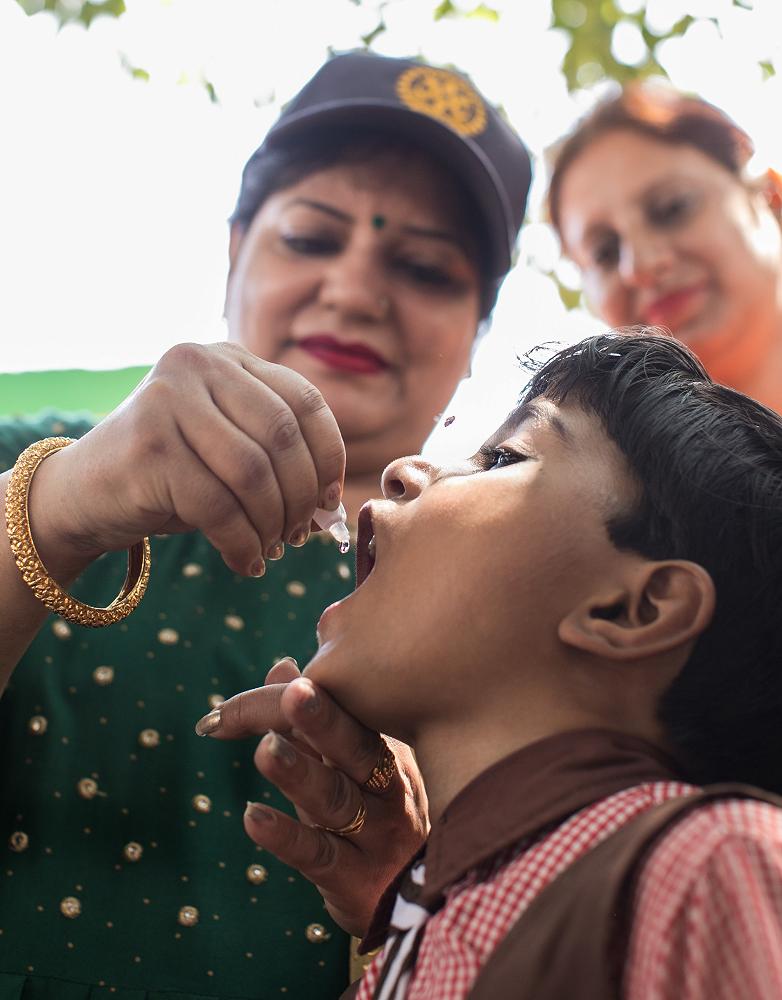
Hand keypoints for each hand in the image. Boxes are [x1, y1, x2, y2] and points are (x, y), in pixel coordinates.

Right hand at [30, 342, 344, 577]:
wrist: (85, 493)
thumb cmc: (172, 477)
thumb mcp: (230, 450)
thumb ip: (278, 456)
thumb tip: (334, 503)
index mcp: (228, 358)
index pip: (305, 401)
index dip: (328, 456)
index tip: (330, 501)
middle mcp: (198, 364)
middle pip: (283, 436)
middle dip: (301, 497)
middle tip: (298, 536)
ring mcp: (168, 399)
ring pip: (253, 473)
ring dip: (271, 524)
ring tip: (271, 550)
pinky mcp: (149, 446)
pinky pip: (219, 506)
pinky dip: (242, 544)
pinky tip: (245, 563)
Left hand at [198, 658, 428, 937]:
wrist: (419, 898)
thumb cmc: (378, 817)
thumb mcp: (351, 769)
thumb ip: (316, 721)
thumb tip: (281, 667)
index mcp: (388, 751)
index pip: (352, 716)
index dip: (315, 697)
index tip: (283, 680)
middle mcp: (389, 788)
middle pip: (356, 749)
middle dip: (325, 721)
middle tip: (294, 693)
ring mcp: (376, 835)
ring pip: (337, 800)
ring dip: (300, 774)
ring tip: (266, 750)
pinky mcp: (356, 880)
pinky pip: (319, 855)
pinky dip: (287, 836)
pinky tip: (254, 817)